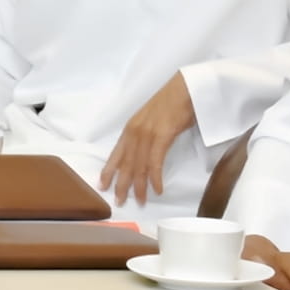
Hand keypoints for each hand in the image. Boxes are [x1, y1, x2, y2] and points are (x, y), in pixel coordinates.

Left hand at [99, 75, 199, 209]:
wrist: (187, 87)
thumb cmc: (174, 103)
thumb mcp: (153, 121)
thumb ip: (146, 135)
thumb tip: (146, 152)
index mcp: (131, 128)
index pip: (116, 154)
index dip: (109, 171)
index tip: (102, 186)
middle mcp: (134, 132)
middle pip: (125, 164)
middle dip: (122, 184)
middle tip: (119, 202)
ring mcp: (147, 133)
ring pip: (138, 166)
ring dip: (139, 186)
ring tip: (140, 201)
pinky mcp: (162, 135)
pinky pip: (155, 162)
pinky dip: (155, 178)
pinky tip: (157, 189)